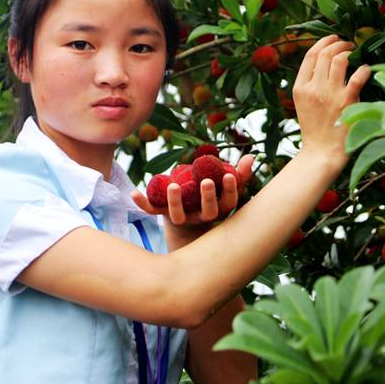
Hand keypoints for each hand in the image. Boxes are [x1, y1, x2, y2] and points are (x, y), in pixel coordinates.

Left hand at [131, 154, 255, 226]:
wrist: (187, 227)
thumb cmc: (212, 200)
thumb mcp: (226, 188)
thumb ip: (239, 174)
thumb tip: (251, 156)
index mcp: (219, 210)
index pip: (229, 202)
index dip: (231, 190)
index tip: (229, 176)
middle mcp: (201, 217)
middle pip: (207, 212)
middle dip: (207, 197)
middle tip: (207, 182)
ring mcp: (182, 218)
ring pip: (178, 215)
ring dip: (175, 201)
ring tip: (173, 185)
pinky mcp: (164, 216)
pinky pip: (152, 210)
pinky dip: (142, 203)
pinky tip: (133, 193)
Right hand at [293, 34, 371, 165]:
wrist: (322, 153)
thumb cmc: (315, 129)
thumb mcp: (303, 104)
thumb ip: (310, 84)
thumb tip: (324, 63)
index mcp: (300, 87)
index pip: (310, 55)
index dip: (323, 42)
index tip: (332, 38)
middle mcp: (313, 88)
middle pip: (325, 53)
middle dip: (338, 43)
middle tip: (347, 44)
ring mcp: (330, 94)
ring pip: (339, 59)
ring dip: (349, 51)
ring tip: (356, 52)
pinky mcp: (347, 101)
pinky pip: (356, 76)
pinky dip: (363, 69)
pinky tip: (366, 69)